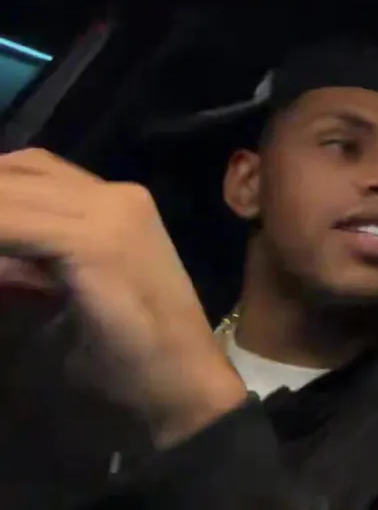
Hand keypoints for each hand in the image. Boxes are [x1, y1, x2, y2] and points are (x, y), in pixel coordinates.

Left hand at [0, 149, 245, 444]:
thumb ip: (25, 271)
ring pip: (11, 189)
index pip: (30, 172)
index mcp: (117, 206)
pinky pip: (13, 223)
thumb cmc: (130, 358)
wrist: (184, 385)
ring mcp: (113, 212)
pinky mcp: (97, 241)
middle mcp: (119, 195)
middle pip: (19, 169)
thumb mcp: (67, 297)